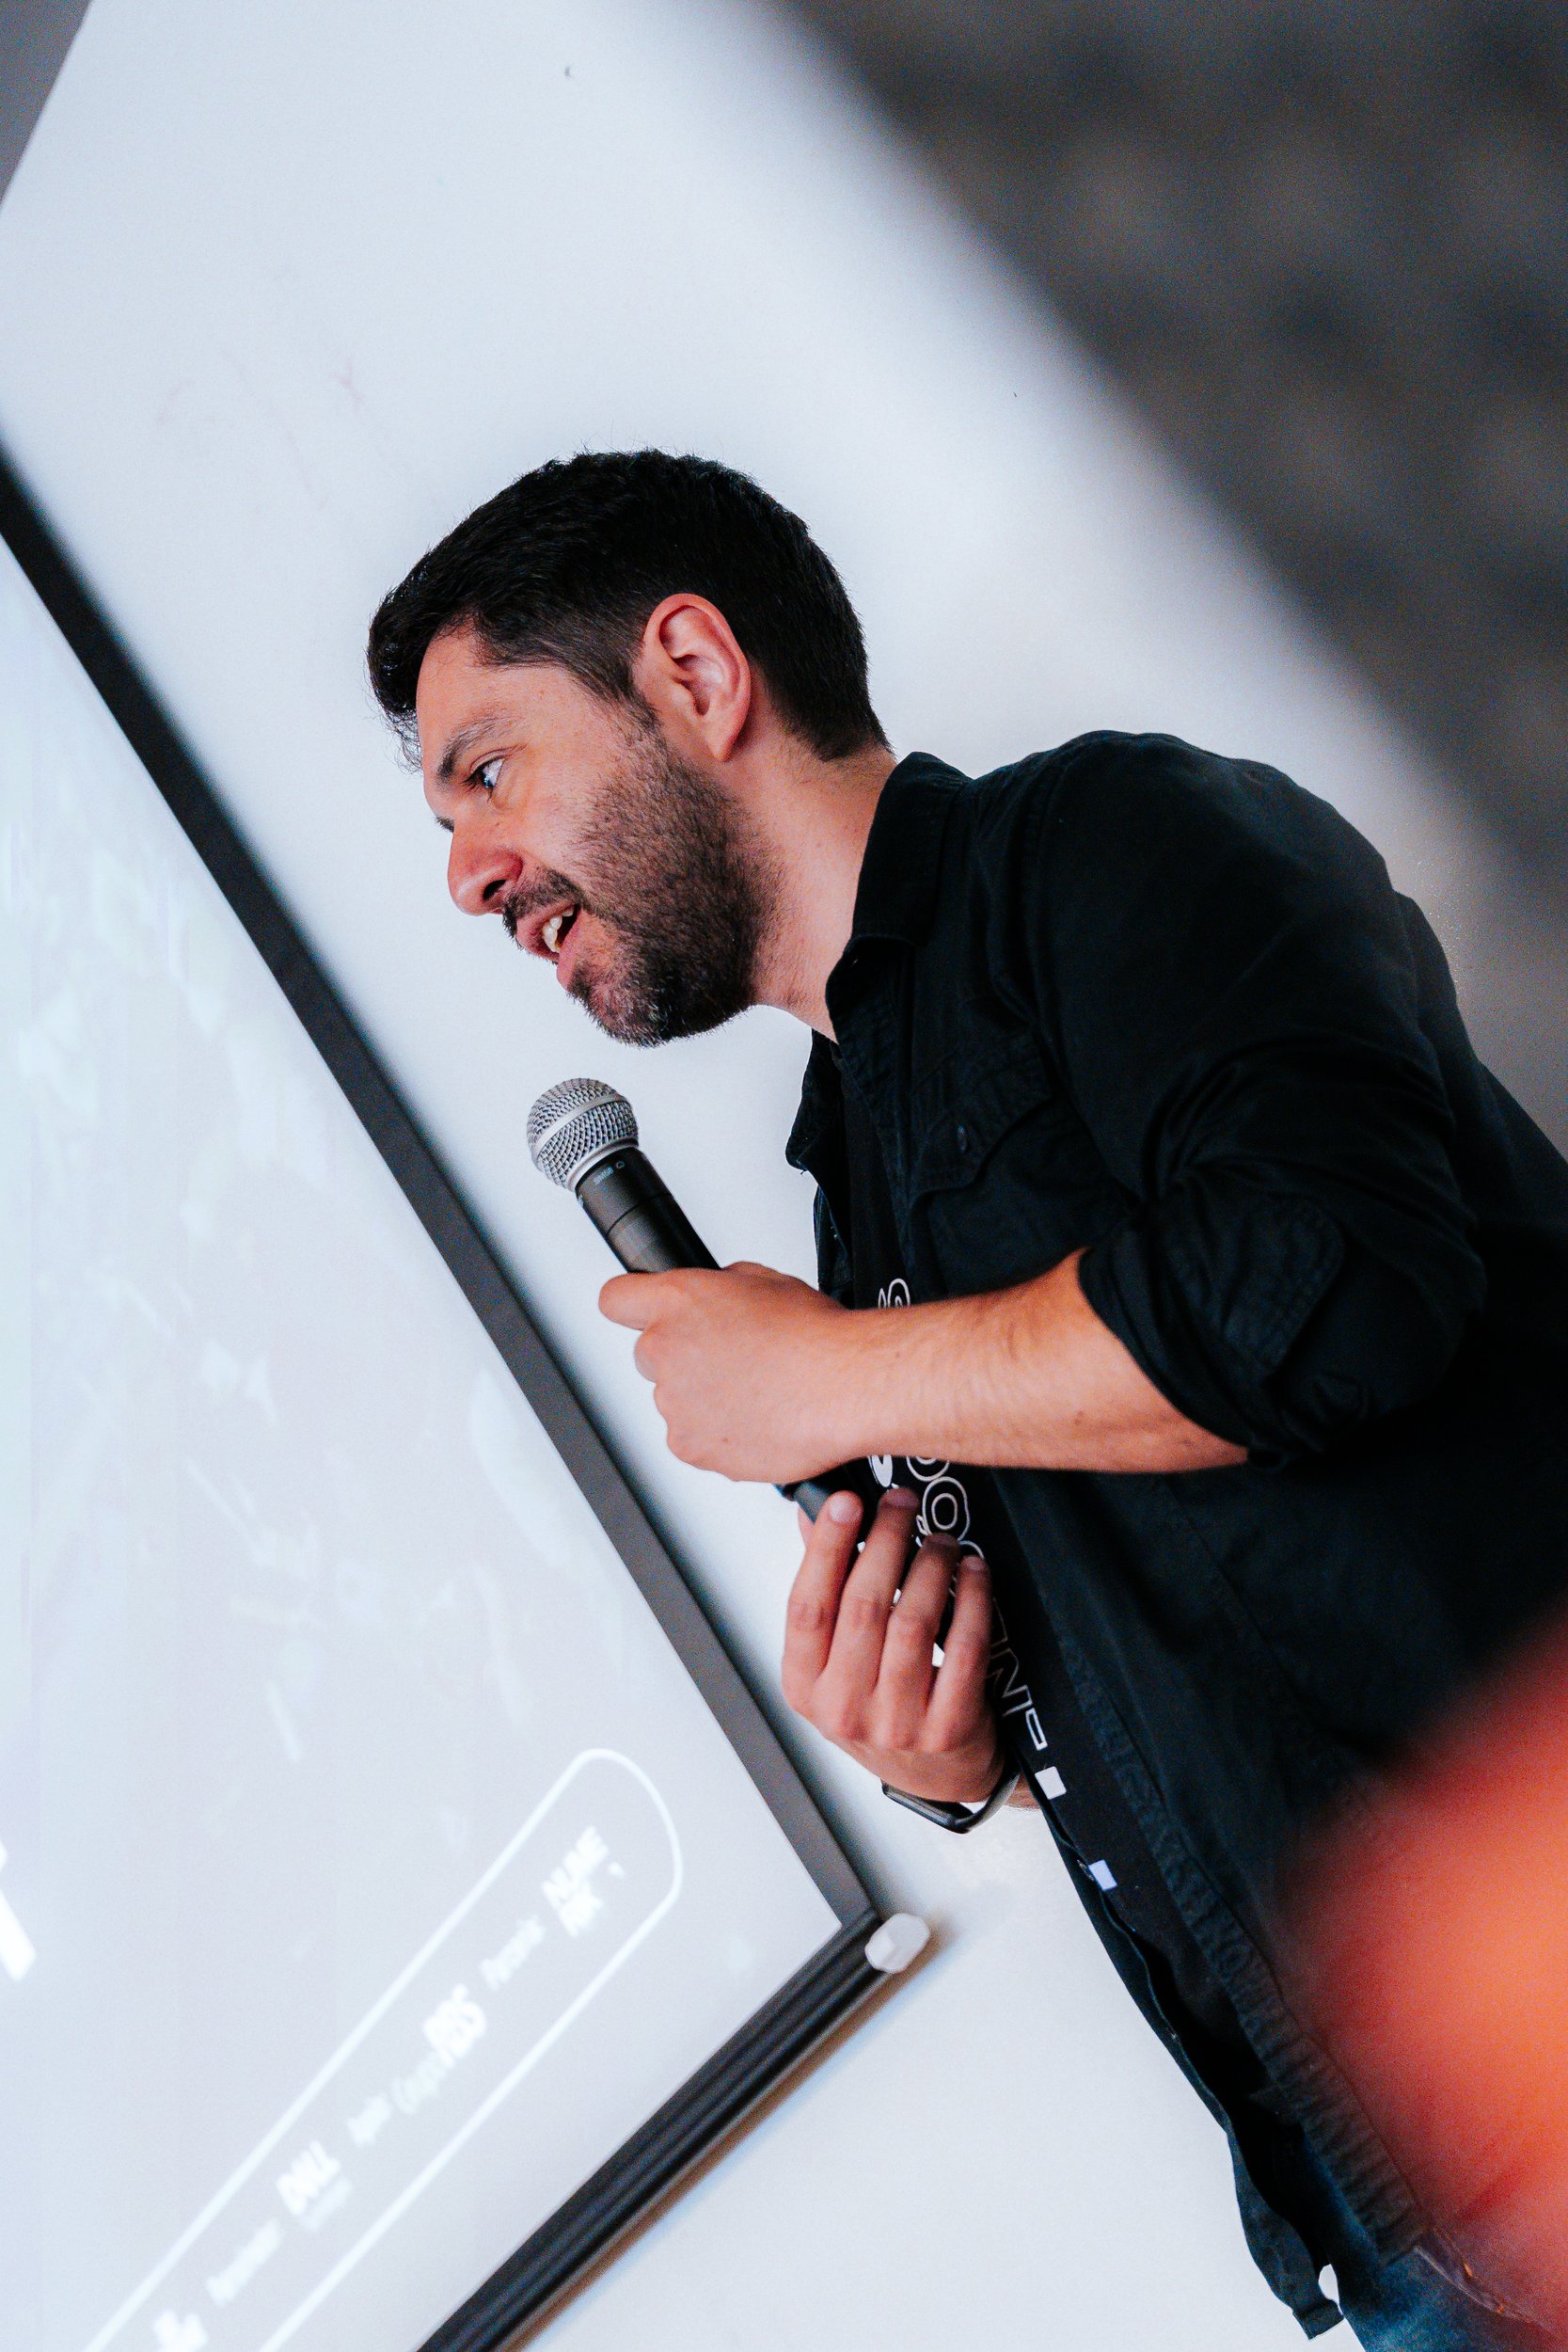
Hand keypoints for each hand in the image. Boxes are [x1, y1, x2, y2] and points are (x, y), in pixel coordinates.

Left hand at [599, 1261, 854, 1482]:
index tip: (640, 1313)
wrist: (845, 1387)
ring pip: (675, 1400)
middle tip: (727, 1360)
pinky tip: (756, 1420)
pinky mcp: (689, 1445)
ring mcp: (674, 1402)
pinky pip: (692, 1438)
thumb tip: (718, 1299)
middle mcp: (666, 1349)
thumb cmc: (817, 1338)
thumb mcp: (768, 1282)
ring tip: (756, 1393)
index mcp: (680, 1301)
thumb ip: (722, 1290)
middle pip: (648, 1354)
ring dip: (704, 1398)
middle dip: (681, 1357)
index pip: (617, 1298)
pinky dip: (718, 1434)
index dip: (632, 1305)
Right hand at [781, 1487, 1004, 1807]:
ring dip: (931, 1565)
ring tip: (940, 1539)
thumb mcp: (834, 1659)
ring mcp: (898, 1723)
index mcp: (805, 1686)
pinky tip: (973, 1571)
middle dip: (886, 1541)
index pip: (807, 1607)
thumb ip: (823, 1587)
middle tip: (902, 1504)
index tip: (845, 1500)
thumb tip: (815, 1514)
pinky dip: (972, 1600)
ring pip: (914, 1622)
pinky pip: (965, 1648)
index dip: (827, 1548)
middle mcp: (844, 1709)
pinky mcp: (949, 1726)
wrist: (934, 1775)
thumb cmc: (878, 1705)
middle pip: (863, 1607)